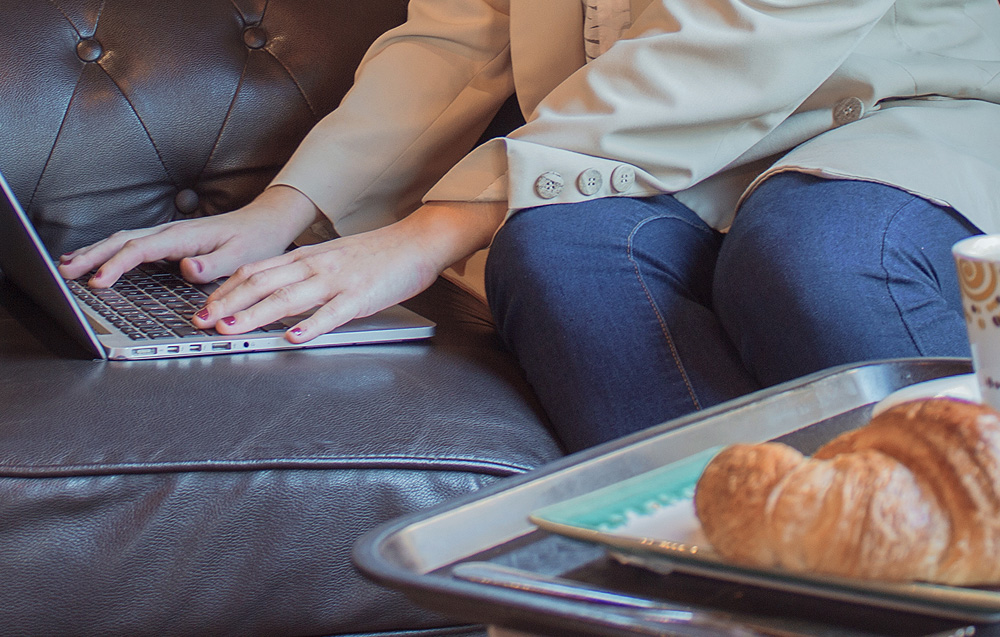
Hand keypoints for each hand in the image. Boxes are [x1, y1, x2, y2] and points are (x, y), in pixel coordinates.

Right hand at [56, 185, 321, 286]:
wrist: (266, 223)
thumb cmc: (255, 241)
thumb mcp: (241, 257)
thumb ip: (212, 264)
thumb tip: (185, 267)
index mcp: (184, 236)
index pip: (141, 249)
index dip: (117, 266)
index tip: (99, 282)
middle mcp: (171, 232)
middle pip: (122, 241)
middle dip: (92, 257)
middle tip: (65, 274)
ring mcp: (168, 235)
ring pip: (123, 241)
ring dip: (95, 253)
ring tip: (68, 266)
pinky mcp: (169, 241)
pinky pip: (132, 245)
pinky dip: (109, 252)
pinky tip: (96, 260)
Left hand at [191, 200, 506, 341]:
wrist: (418, 240)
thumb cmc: (378, 254)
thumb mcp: (332, 259)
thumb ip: (304, 276)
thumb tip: (274, 294)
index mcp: (306, 258)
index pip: (255, 271)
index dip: (225, 290)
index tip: (202, 307)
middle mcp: (316, 266)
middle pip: (262, 283)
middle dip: (227, 304)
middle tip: (201, 322)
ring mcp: (338, 280)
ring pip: (288, 297)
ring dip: (256, 314)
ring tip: (232, 330)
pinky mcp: (362, 296)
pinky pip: (333, 312)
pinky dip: (311, 325)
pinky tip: (294, 337)